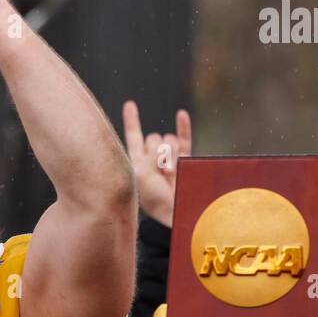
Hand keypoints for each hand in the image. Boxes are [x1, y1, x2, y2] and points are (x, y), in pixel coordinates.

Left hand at [122, 100, 191, 227]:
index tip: (130, 104)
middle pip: (155, 138)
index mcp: (137, 163)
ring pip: (170, 140)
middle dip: (158, 149)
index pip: (133, 136)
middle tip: (160, 171)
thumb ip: (150, 153)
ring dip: (171, 153)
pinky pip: (186, 140)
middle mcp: (153, 159)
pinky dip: (183, 127)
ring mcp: (171, 160)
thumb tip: (167, 142)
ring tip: (171, 174)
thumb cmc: (154, 198)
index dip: (132, 120)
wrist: (176, 212)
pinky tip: (181, 113)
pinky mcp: (187, 161)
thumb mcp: (141, 174)